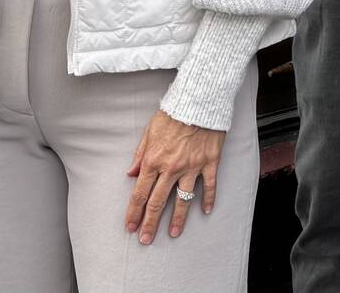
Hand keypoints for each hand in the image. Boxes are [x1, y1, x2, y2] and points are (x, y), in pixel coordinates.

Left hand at [125, 110, 224, 242]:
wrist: (199, 100)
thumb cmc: (174, 113)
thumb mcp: (150, 131)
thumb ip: (140, 154)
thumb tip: (130, 173)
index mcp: (153, 160)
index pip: (140, 193)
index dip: (133, 213)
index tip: (130, 226)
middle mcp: (171, 168)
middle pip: (157, 202)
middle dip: (149, 223)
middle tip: (145, 239)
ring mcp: (192, 167)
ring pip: (182, 200)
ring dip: (177, 219)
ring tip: (173, 233)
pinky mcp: (209, 162)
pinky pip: (209, 185)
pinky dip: (208, 199)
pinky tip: (206, 211)